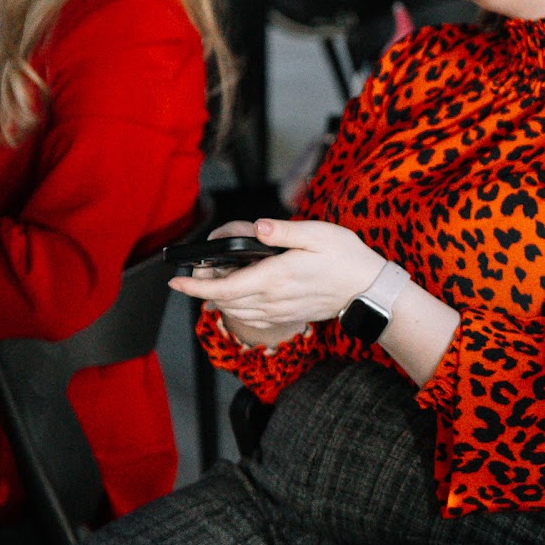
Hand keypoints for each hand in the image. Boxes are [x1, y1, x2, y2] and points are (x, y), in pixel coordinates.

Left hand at [169, 218, 385, 346]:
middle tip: (196, 273)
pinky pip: (253, 317)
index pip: (223, 287)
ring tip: (214, 282)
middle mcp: (272, 299)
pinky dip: (237, 308)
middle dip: (203, 289)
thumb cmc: (346, 259)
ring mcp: (279, 311)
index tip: (176, 281)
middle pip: (224, 301)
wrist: (368, 289)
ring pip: (236, 312)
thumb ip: (282, 231)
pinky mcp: (287, 316)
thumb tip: (257, 227)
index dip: (194, 286)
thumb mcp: (317, 234)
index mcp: (274, 277)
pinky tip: (240, 295)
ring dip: (219, 299)